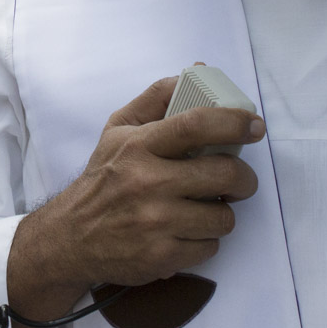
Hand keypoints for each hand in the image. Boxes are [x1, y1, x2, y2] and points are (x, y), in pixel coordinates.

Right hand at [12, 78, 263, 305]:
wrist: (72, 238)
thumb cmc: (103, 177)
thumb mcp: (119, 130)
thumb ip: (157, 98)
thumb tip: (197, 70)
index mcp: (138, 146)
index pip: (195, 125)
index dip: (233, 122)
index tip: (254, 126)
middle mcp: (147, 183)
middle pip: (224, 174)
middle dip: (244, 178)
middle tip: (239, 180)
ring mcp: (155, 223)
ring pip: (223, 217)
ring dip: (221, 213)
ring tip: (204, 209)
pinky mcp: (161, 257)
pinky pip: (210, 247)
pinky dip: (204, 241)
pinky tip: (186, 233)